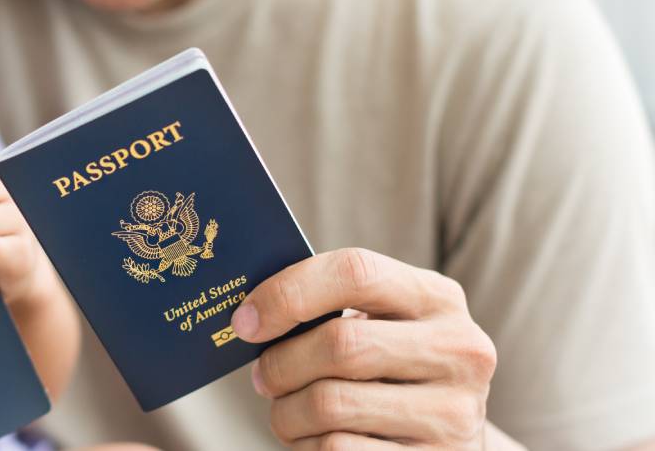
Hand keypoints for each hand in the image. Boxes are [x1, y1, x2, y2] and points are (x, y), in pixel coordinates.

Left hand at [231, 248, 496, 448]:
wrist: (447, 440)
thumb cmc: (391, 370)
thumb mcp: (382, 325)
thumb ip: (332, 308)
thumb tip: (250, 313)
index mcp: (438, 298)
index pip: (355, 273)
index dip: (289, 293)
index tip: (246, 320)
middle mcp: (459, 350)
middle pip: (340, 344)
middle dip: (281, 363)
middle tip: (263, 376)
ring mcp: (453, 413)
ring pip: (331, 403)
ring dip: (287, 412)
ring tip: (285, 412)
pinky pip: (338, 449)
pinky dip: (308, 446)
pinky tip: (312, 440)